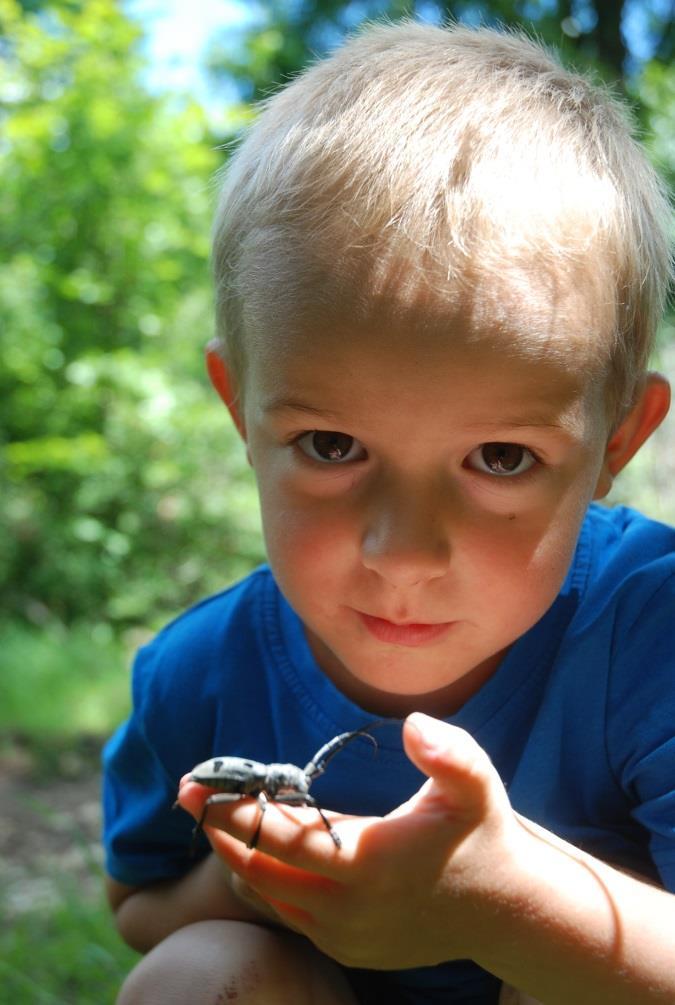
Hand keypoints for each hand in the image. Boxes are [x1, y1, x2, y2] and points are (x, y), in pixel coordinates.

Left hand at [177, 713, 522, 968]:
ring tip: (219, 817)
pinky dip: (264, 882)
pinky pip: (286, 915)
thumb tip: (412, 725)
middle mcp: (345, 908)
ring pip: (266, 896)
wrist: (507, 911)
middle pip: (257, 869)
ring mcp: (342, 934)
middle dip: (218, 830)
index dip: (234, 810)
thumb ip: (448, 752)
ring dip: (238, 855)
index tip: (196, 785)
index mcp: (365, 863)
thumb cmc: (484, 835)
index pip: (279, 836)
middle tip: (189, 795)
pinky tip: (259, 852)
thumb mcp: (475, 783)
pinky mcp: (346, 947)